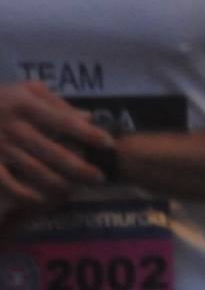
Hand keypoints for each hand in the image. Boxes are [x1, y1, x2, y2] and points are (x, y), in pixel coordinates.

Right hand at [0, 82, 114, 212]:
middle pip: (53, 152)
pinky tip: (42, 199)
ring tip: (77, 189)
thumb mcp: (26, 90)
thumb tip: (88, 118)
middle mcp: (14, 126)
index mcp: (25, 104)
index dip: (88, 134)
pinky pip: (9, 184)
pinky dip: (27, 194)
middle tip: (99, 178)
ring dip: (60, 183)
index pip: (64, 122)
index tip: (108, 144)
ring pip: (35, 171)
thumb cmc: (1, 99)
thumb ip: (57, 103)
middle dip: (80, 167)